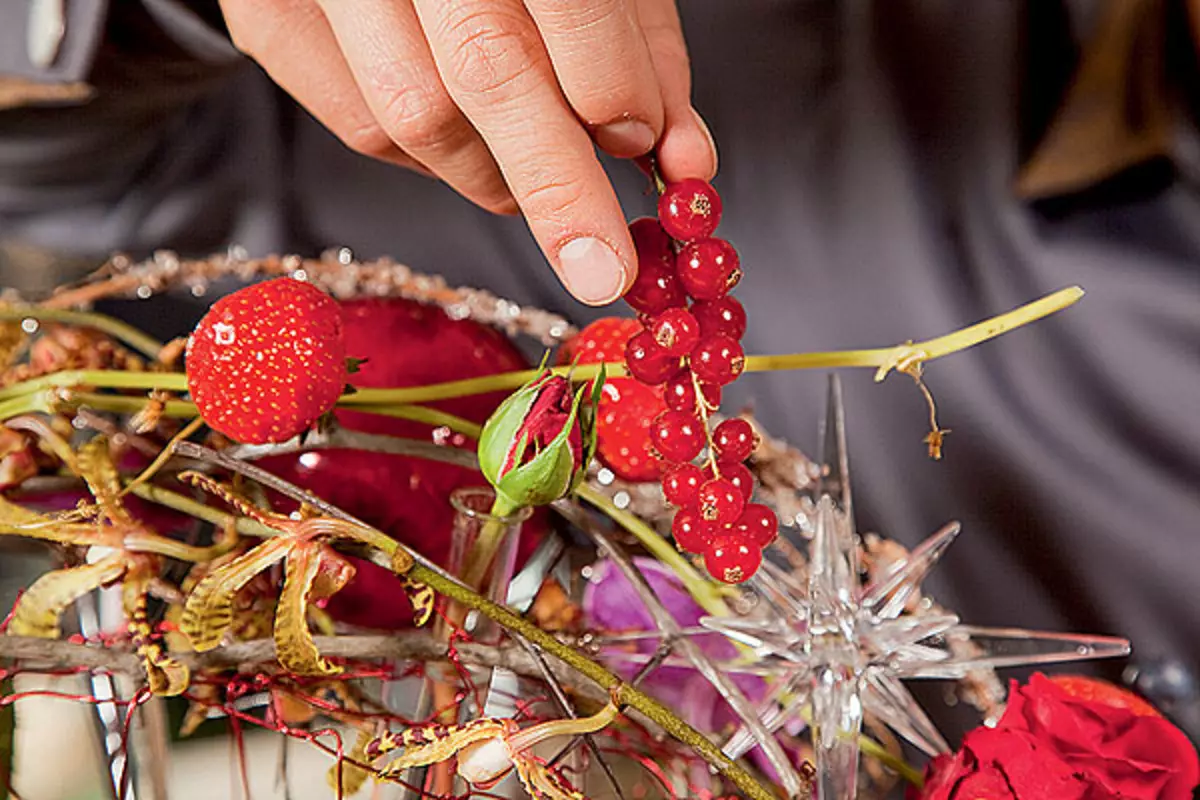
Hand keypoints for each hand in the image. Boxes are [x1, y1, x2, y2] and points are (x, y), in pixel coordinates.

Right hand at [218, 0, 717, 304]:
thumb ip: (639, 48)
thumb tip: (685, 159)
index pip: (563, 0)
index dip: (610, 84)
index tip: (641, 145)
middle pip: (481, 73)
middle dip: (559, 187)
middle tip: (603, 269)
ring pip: (414, 116)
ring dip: (494, 172)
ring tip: (534, 169)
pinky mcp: (267, 18)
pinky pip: (359, 125)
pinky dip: (428, 158)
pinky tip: (463, 136)